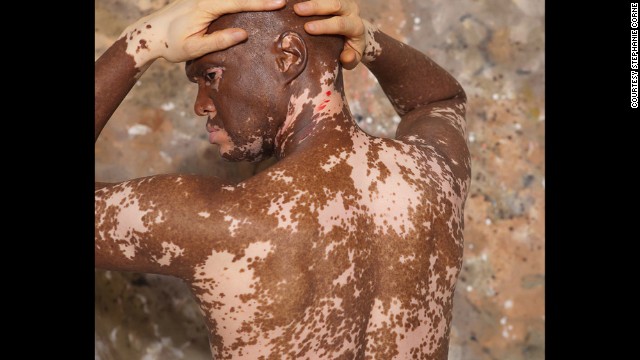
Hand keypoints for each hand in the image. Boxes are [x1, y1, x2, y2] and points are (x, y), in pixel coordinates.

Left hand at [122, 0, 285, 64]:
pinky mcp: (203, 0)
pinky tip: (253, 3)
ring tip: (274, 0)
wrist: (150, 34)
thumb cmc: (171, 44)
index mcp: (205, 6)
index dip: (261, 2)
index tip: (279, 3)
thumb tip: (244, 34)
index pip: (239, 2)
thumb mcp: (194, 48)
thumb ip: (219, 41)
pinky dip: (242, 1)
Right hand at [293, 0, 368, 69]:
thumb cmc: (351, 48)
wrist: (357, 33)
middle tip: (297, 10)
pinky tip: (298, 0)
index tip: (307, 28)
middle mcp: (351, 10)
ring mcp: (344, 1)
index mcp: (356, 26)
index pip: (341, 24)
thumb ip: (351, 60)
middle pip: (336, 4)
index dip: (324, 26)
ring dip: (311, 0)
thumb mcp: (354, 58)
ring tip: (295, 5)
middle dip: (315, 7)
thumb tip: (346, 57)